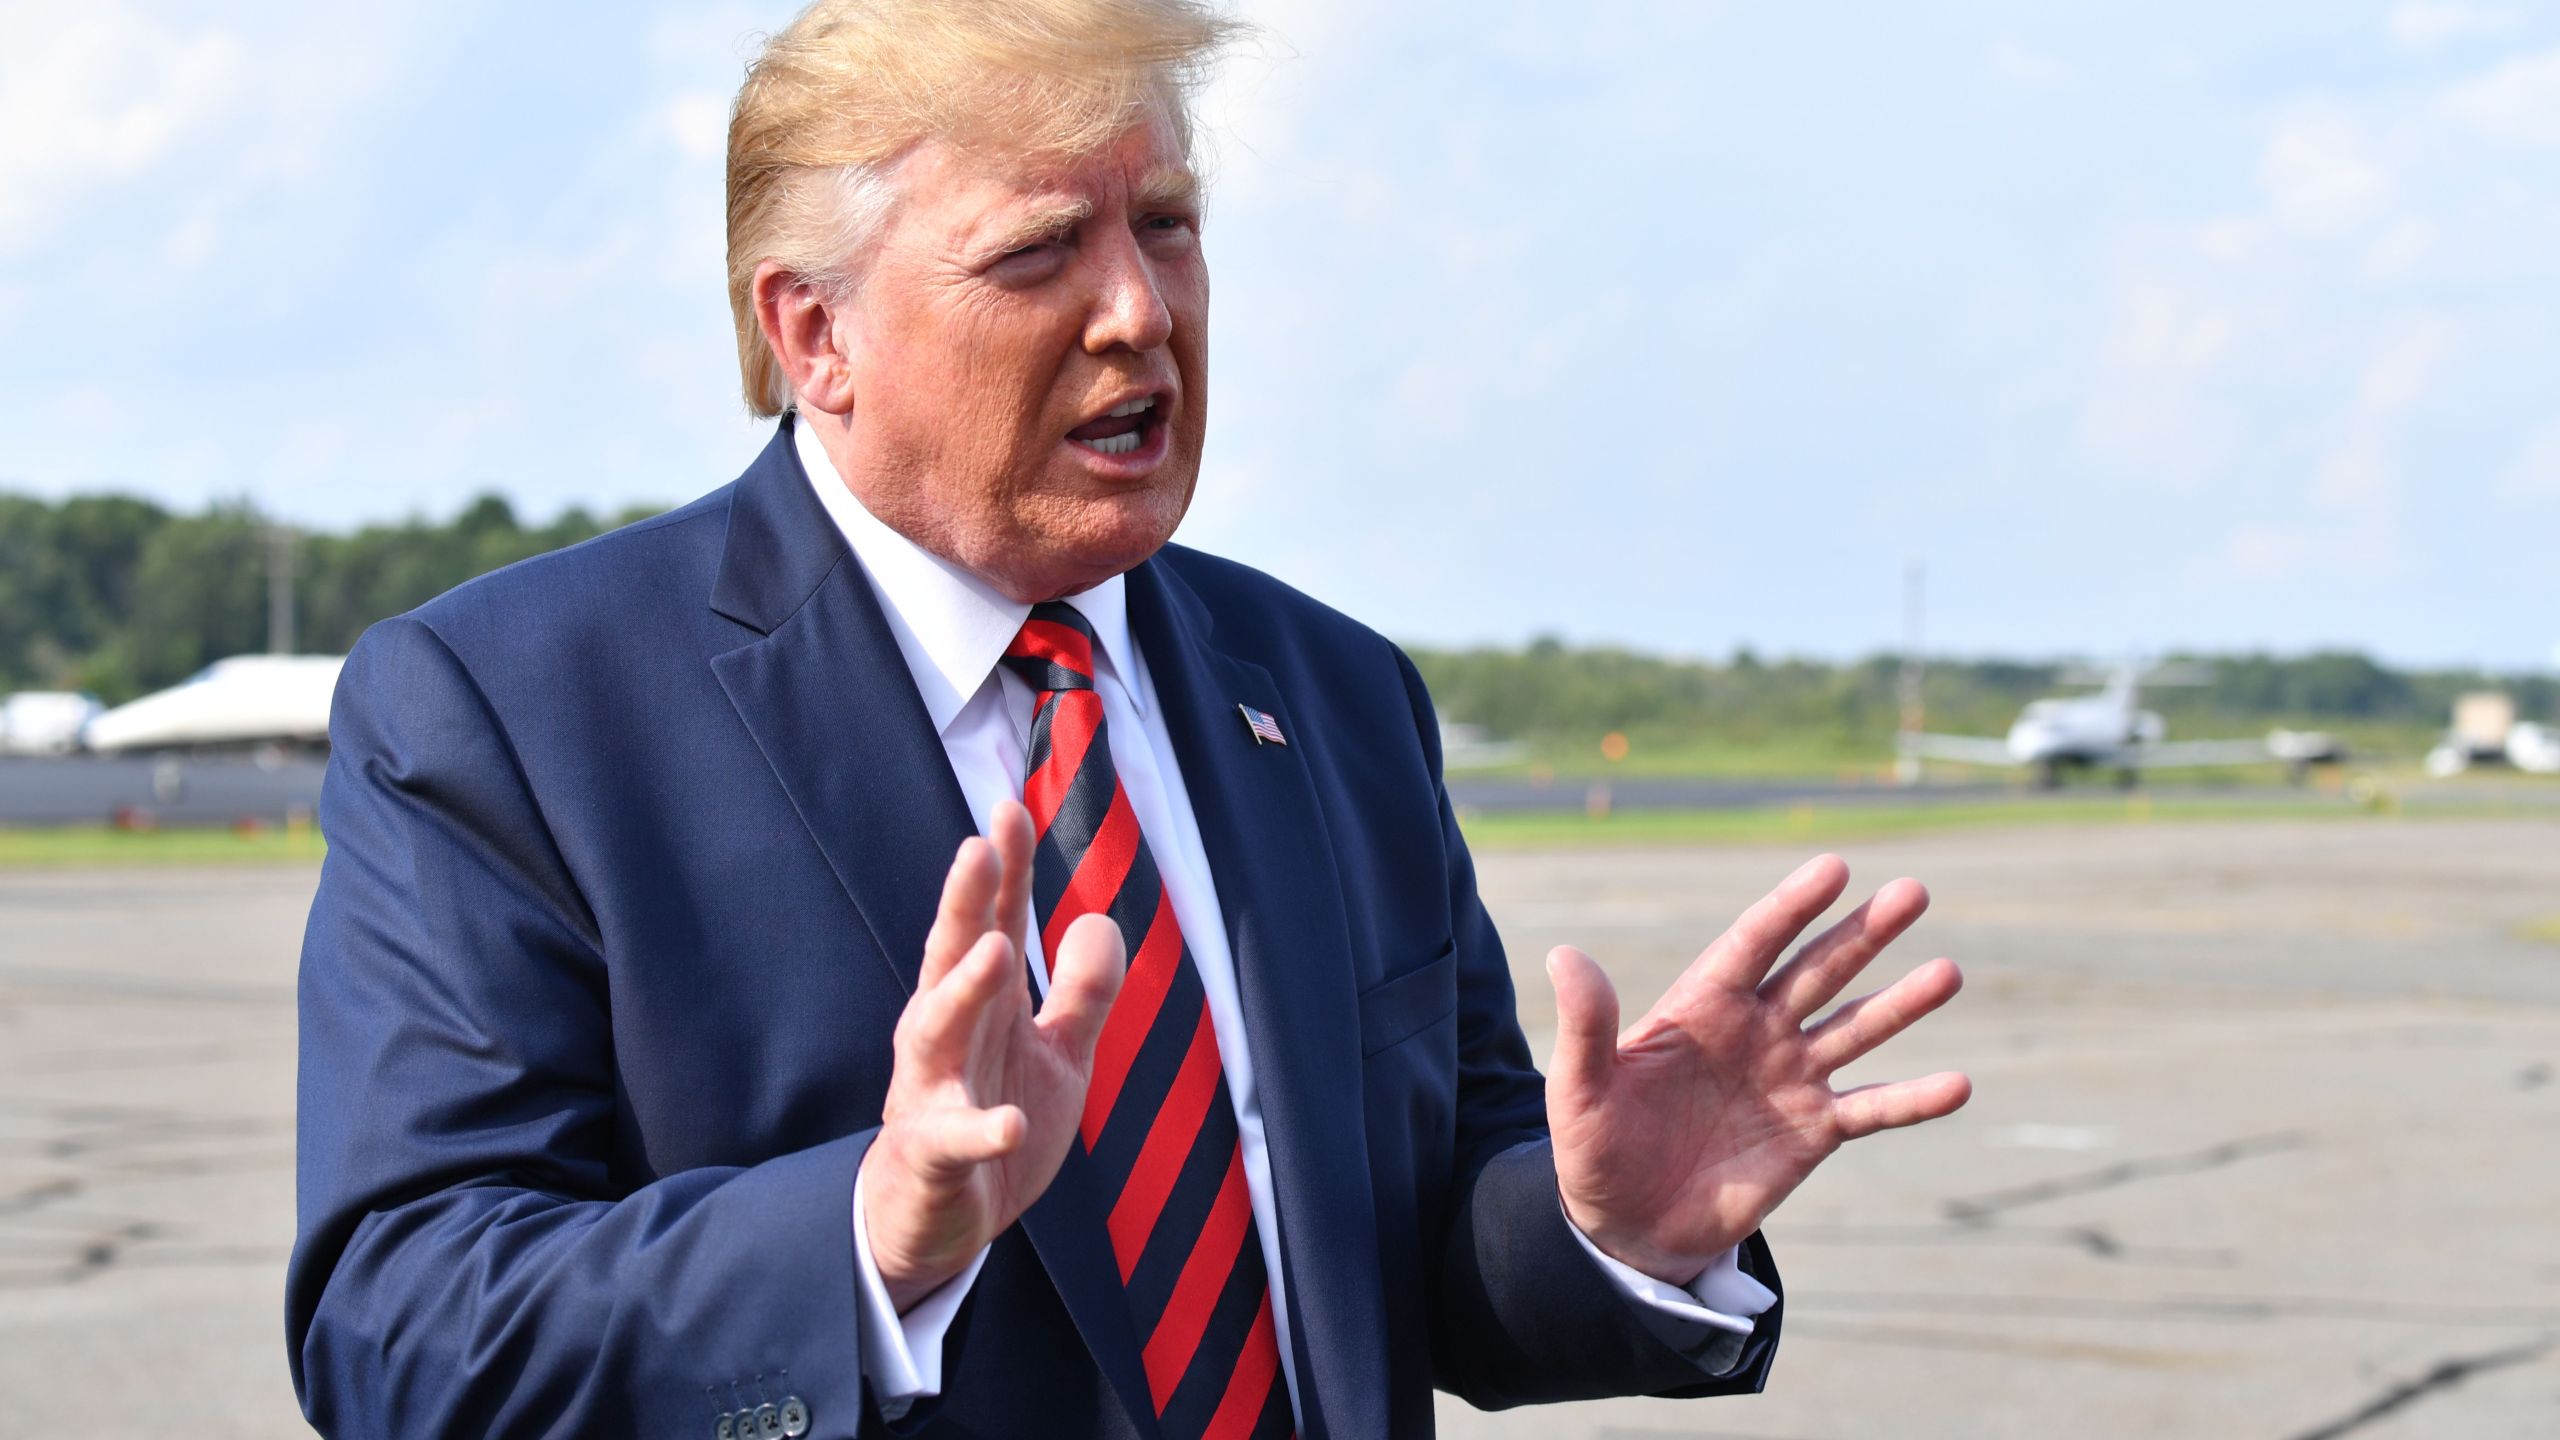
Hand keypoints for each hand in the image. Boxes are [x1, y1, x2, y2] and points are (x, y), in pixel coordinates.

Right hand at [864, 800, 1124, 1311]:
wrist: (940, 1218)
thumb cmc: (993, 1116)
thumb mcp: (1057, 1054)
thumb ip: (1082, 992)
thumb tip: (1099, 920)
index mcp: (978, 1004)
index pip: (989, 923)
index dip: (1002, 870)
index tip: (1008, 807)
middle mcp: (945, 1034)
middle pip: (952, 957)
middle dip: (965, 903)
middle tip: (979, 846)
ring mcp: (931, 1092)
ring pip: (937, 1031)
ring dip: (964, 990)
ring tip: (994, 950)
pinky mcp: (933, 1155)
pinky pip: (955, 1139)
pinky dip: (981, 1131)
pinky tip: (1011, 1125)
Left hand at [1546, 853, 1969, 1285]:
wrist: (1626, 1225)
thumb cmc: (1595, 1148)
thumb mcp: (1580, 1091)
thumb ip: (1587, 1026)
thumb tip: (1564, 954)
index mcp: (1702, 1006)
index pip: (1754, 944)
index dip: (1792, 907)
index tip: (1835, 867)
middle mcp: (1756, 1031)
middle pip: (1818, 971)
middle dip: (1863, 932)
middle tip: (1914, 891)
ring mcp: (1790, 1078)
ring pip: (1856, 1030)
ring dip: (1901, 1002)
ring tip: (1949, 971)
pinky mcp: (1813, 1132)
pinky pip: (1872, 1109)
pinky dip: (1915, 1098)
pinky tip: (1960, 1083)